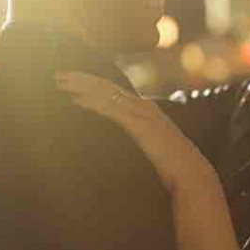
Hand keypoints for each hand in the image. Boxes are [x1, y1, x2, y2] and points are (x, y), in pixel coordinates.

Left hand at [55, 71, 217, 193]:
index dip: (92, 83)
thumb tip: (128, 140)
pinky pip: (111, 109)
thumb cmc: (173, 165)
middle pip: (108, 86)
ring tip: (61, 81)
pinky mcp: (139, 125)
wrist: (190, 174)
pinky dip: (92, 102)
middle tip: (59, 74)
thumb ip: (141, 137)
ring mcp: (143, 114)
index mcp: (147, 109)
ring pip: (107, 93)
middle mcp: (145, 106)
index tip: (72, 81)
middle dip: (82, 79)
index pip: (115, 90)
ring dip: (82, 86)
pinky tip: (75, 100)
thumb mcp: (154, 146)